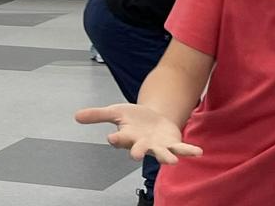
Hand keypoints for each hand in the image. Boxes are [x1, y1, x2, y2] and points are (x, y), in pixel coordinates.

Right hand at [75, 103, 202, 163]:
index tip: (112, 137)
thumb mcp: (115, 111)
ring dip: (167, 157)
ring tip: (172, 162)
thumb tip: (76, 115)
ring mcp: (158, 145)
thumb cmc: (134, 118)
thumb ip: (97, 115)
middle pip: (139, 149)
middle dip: (138, 152)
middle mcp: (143, 144)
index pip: (120, 138)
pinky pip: (181, 148)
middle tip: (135, 156)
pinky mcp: (172, 143)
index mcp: (128, 136)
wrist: (154, 117)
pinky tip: (198, 152)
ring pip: (162, 153)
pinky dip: (189, 151)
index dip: (116, 138)